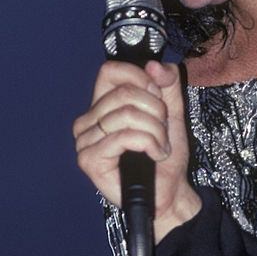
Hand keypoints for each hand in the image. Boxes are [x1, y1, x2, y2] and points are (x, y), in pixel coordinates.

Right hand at [73, 60, 200, 241]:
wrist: (170, 191)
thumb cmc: (165, 155)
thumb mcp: (172, 111)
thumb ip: (167, 83)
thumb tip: (153, 64)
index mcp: (101, 105)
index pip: (109, 71)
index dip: (139, 78)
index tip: (157, 96)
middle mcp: (87, 121)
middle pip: (124, 93)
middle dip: (155, 110)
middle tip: (162, 129)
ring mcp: (84, 141)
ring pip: (126, 114)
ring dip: (155, 130)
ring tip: (160, 145)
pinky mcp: (89, 159)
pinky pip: (125, 136)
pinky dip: (149, 143)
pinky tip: (155, 155)